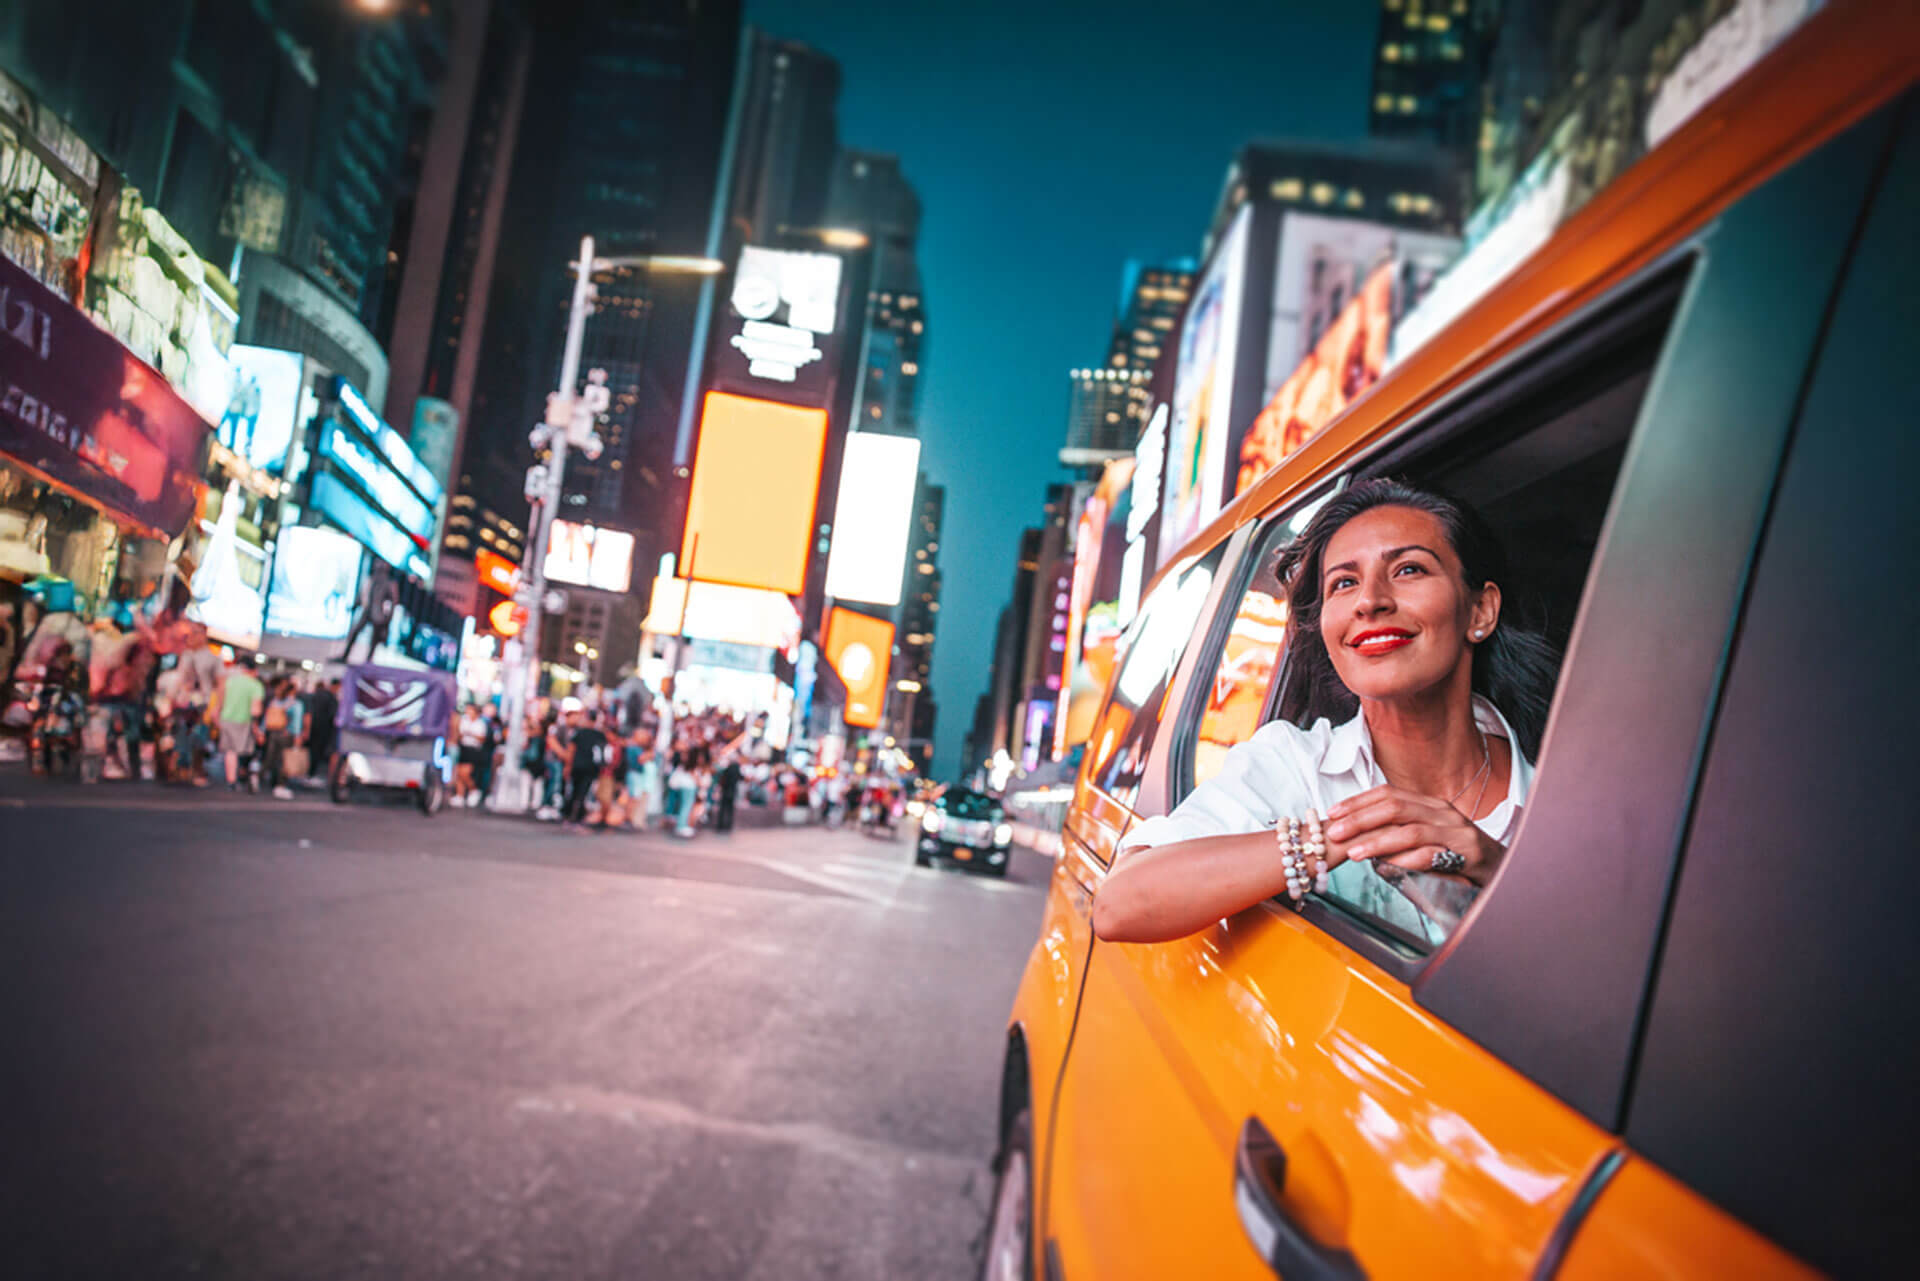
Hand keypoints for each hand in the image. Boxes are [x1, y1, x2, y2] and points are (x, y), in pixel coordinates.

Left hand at [1323, 785, 1505, 885]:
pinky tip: (1387, 868)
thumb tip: (1360, 840)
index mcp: (1430, 804)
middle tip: (1335, 833)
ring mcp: (1457, 832)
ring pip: (1410, 830)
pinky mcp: (1468, 854)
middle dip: (1360, 819)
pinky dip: (1407, 861)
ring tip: (1354, 853)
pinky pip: (1432, 855)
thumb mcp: (1427, 840)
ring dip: (1378, 841)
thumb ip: (1399, 836)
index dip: (1358, 802)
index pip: (1389, 794)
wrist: (1506, 870)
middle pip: (1395, 807)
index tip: (1332, 813)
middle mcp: (1443, 812)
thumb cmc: (1459, 858)